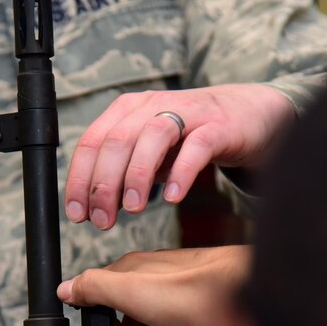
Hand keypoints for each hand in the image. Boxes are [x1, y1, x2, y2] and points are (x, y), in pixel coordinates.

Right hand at [56, 246, 250, 325]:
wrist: (243, 299)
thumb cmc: (192, 288)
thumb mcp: (129, 288)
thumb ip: (93, 287)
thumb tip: (65, 288)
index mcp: (134, 273)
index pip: (103, 301)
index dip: (107, 323)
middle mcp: (155, 286)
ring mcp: (178, 305)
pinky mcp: (197, 321)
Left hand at [64, 84, 293, 228]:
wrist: (249, 116)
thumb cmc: (191, 138)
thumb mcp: (149, 155)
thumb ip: (123, 176)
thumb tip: (93, 209)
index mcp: (127, 111)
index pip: (92, 142)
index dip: (79, 179)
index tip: (77, 214)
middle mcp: (153, 105)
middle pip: (117, 140)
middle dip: (103, 184)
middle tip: (102, 220)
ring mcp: (187, 112)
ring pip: (152, 137)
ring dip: (136, 175)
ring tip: (132, 210)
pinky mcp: (219, 126)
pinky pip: (197, 145)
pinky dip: (181, 171)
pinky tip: (172, 197)